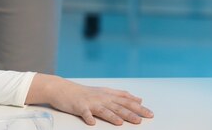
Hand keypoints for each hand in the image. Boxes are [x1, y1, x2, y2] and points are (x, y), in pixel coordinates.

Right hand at [26, 74, 153, 125]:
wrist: (62, 88)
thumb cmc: (83, 92)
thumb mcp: (104, 92)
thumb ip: (121, 95)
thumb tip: (138, 99)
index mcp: (108, 94)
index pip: (126, 101)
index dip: (138, 107)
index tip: (150, 113)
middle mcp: (101, 97)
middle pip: (118, 106)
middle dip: (131, 113)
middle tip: (142, 120)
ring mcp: (90, 102)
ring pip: (103, 109)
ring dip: (112, 116)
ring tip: (121, 123)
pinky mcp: (79, 106)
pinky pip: (84, 113)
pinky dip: (88, 117)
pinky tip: (92, 123)